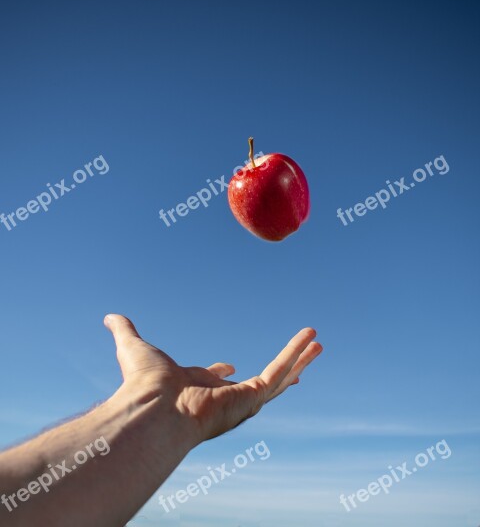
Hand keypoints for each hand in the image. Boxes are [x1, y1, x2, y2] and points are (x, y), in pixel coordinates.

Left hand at [105, 314, 322, 444]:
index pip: (215, 381)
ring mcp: (241, 400)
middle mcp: (222, 398)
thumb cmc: (142, 384)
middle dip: (279, 369)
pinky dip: (296, 353)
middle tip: (297, 358)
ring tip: (318, 343)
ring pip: (279, 377)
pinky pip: (280, 370)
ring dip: (299, 360)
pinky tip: (311, 338)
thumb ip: (124, 331)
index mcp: (197, 388)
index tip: (227, 365)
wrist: (153, 407)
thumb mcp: (133, 347)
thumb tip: (109, 317)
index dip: (220, 372)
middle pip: (259, 382)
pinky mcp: (253, 397)